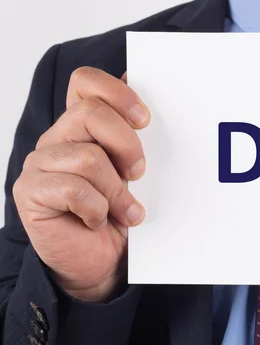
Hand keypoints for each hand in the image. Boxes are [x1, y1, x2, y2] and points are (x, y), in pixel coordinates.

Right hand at [12, 67, 149, 302]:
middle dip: (126, 145)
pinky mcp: (29, 192)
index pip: (86, 83)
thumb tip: (142, 97)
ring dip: (115, 190)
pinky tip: (97, 220)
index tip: (144, 120)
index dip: (117, 92)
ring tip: (124, 211)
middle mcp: (57, 138)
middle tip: (138, 173)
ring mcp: (39, 164)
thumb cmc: (119, 213)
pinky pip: (72, 188)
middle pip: (90, 114)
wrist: (102, 261)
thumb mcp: (132, 171)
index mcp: (81, 126)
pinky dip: (96, 208)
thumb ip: (132, 137)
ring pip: (87, 157)